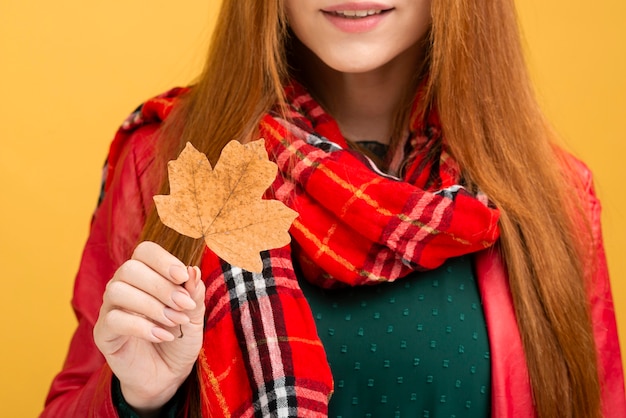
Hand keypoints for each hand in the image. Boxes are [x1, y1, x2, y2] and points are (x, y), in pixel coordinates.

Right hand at [93, 241, 205, 413]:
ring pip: (118, 290)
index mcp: (145, 275)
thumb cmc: (179, 339)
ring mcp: (110, 309)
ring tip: (174, 322)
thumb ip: (194, 293)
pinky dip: (143, 327)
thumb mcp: (194, 315)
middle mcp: (123, 286)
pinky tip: (163, 336)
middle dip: (162, 286)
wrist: (167, 375)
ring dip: (152, 306)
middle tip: (184, 305)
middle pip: (130, 268)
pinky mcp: (103, 334)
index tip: (183, 276)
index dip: (163, 260)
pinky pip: (114, 320)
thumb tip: (193, 270)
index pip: (145, 251)